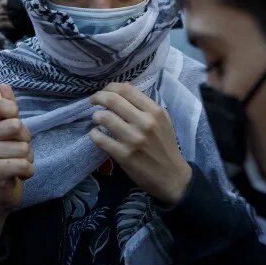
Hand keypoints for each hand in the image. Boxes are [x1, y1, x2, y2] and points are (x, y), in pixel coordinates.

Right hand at [0, 84, 34, 256]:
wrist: (2, 191)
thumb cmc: (9, 157)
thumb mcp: (11, 131)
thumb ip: (9, 109)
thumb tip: (4, 84)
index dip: (13, 111)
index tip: (15, 121)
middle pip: (17, 125)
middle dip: (26, 140)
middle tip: (18, 150)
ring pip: (24, 148)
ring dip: (28, 158)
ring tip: (17, 164)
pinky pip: (24, 164)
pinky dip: (28, 171)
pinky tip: (18, 175)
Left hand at [90, 82, 192, 206]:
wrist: (172, 177)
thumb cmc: (165, 146)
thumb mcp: (162, 121)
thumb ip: (144, 106)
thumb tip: (121, 89)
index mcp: (155, 111)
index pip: (126, 89)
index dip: (110, 87)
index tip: (104, 92)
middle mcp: (145, 122)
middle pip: (112, 100)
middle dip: (98, 97)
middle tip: (93, 101)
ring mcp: (134, 139)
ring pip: (104, 117)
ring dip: (96, 116)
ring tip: (97, 120)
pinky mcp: (124, 155)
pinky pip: (100, 138)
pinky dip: (94, 134)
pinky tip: (97, 135)